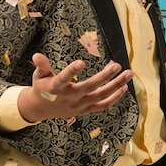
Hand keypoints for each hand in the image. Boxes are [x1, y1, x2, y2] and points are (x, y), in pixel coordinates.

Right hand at [17, 53, 133, 122]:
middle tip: (117, 65)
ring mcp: (79, 105)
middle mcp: (69, 97)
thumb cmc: (42, 87)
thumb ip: (41, 65)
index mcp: (56, 87)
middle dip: (105, 77)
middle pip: (89, 88)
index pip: (64, 79)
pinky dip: (114, 98)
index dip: (72, 71)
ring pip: (100, 97)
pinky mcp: (85, 110)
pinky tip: (123, 87)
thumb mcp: (38, 75)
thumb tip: (37, 54)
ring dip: (116, 86)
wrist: (41, 109)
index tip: (81, 62)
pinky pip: (102, 106)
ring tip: (128, 74)